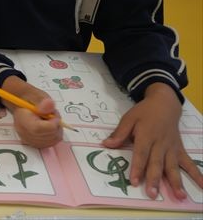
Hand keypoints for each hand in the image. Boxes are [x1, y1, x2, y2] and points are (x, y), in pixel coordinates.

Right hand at [2, 76, 62, 147]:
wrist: (23, 105)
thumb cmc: (30, 99)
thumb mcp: (37, 95)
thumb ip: (43, 101)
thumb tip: (49, 106)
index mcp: (22, 119)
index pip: (38, 129)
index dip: (51, 123)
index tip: (54, 115)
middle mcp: (23, 132)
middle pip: (46, 137)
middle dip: (56, 126)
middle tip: (53, 114)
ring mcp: (29, 140)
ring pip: (51, 141)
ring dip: (56, 130)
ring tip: (51, 119)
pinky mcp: (35, 144)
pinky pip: (51, 143)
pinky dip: (54, 135)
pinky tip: (50, 126)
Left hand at [102, 83, 202, 198]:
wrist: (164, 104)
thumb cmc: (144, 112)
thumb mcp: (129, 118)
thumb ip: (119, 133)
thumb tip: (106, 144)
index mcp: (146, 135)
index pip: (141, 154)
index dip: (138, 168)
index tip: (135, 182)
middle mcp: (160, 144)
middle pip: (157, 163)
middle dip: (155, 179)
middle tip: (152, 194)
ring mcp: (172, 148)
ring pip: (173, 166)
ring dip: (176, 182)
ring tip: (179, 196)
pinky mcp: (180, 150)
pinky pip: (189, 163)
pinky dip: (196, 175)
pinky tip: (202, 186)